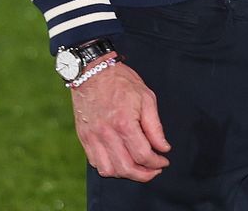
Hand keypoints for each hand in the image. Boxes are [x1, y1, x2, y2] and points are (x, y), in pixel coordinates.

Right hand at [72, 59, 170, 181]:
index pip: (143, 155)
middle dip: (144, 175)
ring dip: (126, 174)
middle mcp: (106, 134)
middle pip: (126, 168)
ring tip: (138, 168)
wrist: (91, 72)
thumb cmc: (122, 82)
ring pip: (109, 170)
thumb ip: (155, 126)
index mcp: (124, 123)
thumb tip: (163, 148)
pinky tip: (120, 161)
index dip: (156, 163)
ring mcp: (93, 138)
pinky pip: (95, 163)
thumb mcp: (146, 97)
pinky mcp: (84, 138)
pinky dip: (109, 168)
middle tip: (154, 170)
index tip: (164, 161)